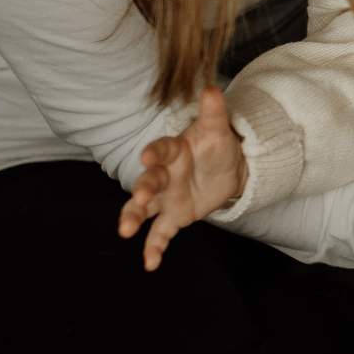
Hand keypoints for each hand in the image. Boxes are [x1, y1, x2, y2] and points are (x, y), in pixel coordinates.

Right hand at [116, 87, 247, 270]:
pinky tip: (150, 264)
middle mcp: (163, 174)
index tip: (146, 155)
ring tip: (125, 230)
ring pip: (144, 208)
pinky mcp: (173, 216)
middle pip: (148, 180)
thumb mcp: (219, 130)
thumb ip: (213, 113)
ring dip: (133, 217)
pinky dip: (154, 247)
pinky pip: (160, 233)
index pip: (160, 150)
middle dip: (143, 189)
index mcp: (172, 150)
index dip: (154, 152)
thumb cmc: (217, 146)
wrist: (228, 170)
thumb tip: (213, 89)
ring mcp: (166, 197)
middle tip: (141, 197)